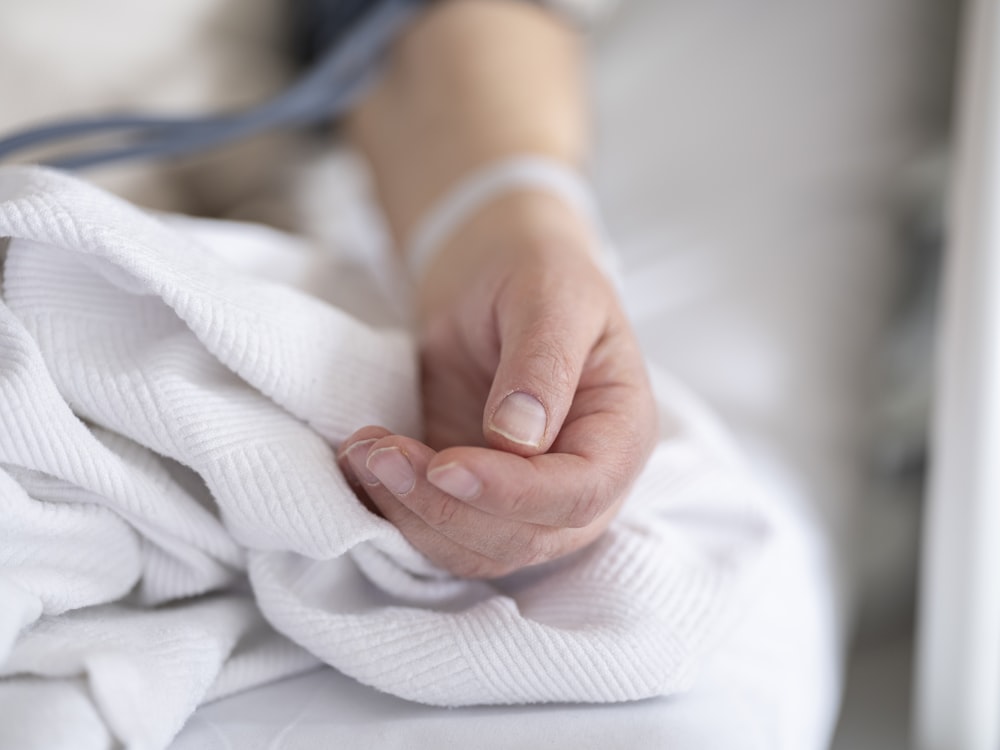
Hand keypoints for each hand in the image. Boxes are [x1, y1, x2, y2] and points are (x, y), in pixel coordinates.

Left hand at [338, 191, 656, 577]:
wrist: (495, 275)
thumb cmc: (537, 274)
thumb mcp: (551, 295)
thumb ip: (542, 362)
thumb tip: (519, 438)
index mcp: (619, 435)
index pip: (578, 493)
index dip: (512, 493)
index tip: (446, 466)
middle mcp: (579, 482)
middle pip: (522, 536)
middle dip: (445, 506)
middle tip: (380, 453)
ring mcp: (525, 498)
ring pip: (474, 548)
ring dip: (410, 514)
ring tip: (362, 451)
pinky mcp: (473, 497)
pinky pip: (437, 532)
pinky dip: (392, 512)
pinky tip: (357, 468)